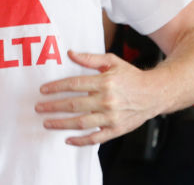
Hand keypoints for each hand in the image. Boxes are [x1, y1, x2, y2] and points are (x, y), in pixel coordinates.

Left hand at [34, 50, 161, 145]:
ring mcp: (111, 116)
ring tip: (47, 122)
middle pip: (73, 104)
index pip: (74, 84)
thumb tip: (70, 53)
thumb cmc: (131, 76)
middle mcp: (107, 100)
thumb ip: (90, 58)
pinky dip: (81, 141)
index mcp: (105, 82)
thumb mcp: (112, 61)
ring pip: (81, 122)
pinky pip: (95, 137)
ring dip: (61, 123)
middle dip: (53, 106)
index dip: (56, 87)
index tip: (43, 90)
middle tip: (38, 107)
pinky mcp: (116, 129)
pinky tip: (67, 139)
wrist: (155, 93)